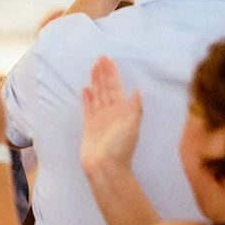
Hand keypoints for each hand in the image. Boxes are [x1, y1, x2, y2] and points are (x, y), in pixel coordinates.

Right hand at [80, 56, 141, 172]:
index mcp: (122, 109)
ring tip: (92, 69)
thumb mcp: (133, 124)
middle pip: (106, 88)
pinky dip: (87, 98)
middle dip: (103, 74)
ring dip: (95, 82)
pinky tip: (86, 89)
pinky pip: (88, 108)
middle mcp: (111, 111)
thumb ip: (135, 107)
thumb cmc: (121, 146)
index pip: (116, 86)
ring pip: (97, 95)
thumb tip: (138, 90)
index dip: (112, 73)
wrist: (106, 166)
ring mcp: (100, 118)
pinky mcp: (89, 125)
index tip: (108, 60)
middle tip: (99, 59)